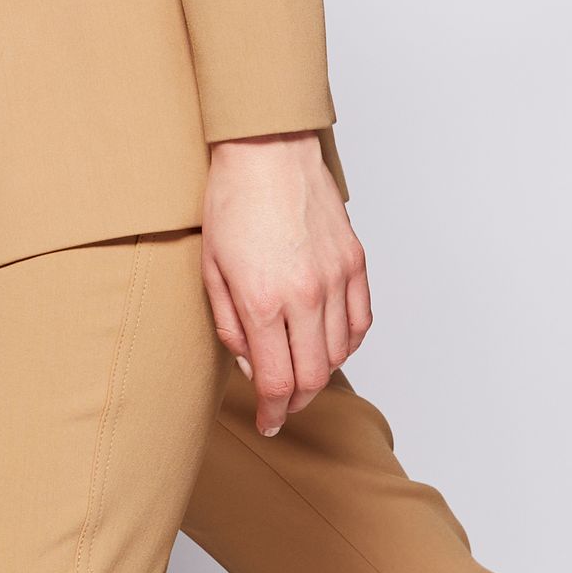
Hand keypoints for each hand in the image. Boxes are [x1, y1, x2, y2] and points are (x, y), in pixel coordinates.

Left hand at [201, 134, 369, 438]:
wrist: (267, 150)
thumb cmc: (231, 202)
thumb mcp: (210, 270)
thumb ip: (230, 326)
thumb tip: (252, 365)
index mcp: (263, 300)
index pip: (277, 381)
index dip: (272, 411)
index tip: (267, 422)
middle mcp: (306, 295)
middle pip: (311, 377)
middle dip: (293, 402)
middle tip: (280, 407)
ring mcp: (336, 278)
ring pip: (339, 353)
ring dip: (319, 373)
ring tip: (298, 371)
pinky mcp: (355, 262)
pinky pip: (360, 321)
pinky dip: (346, 343)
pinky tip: (327, 344)